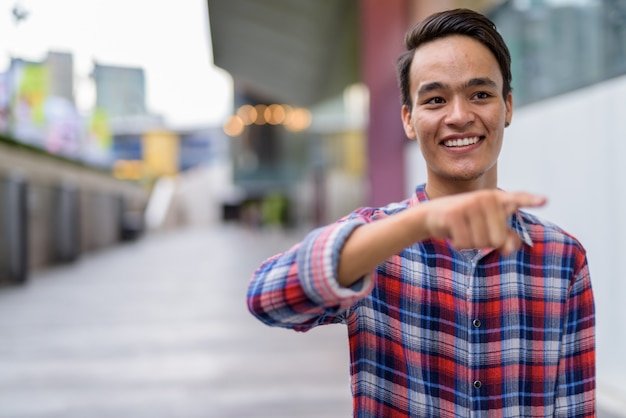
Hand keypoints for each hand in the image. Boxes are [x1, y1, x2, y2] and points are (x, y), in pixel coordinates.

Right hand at [423, 190, 546, 254]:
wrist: (431, 215)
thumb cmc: (464, 222)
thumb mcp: (487, 228)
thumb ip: (505, 237)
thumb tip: (510, 248)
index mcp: (497, 199)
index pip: (517, 199)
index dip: (531, 200)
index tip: (545, 201)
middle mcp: (485, 198)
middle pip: (498, 239)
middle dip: (485, 242)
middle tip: (473, 231)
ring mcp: (469, 204)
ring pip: (481, 243)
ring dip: (471, 243)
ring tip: (463, 230)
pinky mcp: (454, 214)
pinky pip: (465, 243)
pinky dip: (459, 244)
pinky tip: (453, 233)